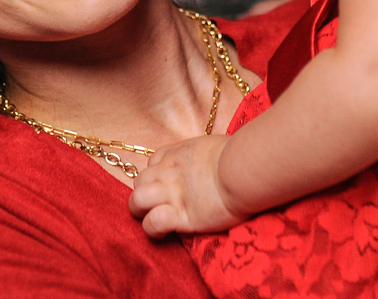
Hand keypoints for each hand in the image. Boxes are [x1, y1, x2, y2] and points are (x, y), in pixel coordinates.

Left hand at [128, 134, 245, 236]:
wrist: (241, 170)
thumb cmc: (237, 155)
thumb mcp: (213, 145)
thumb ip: (202, 155)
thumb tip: (211, 160)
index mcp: (176, 154)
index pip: (151, 163)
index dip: (156, 176)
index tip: (168, 184)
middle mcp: (168, 172)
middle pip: (139, 182)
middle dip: (145, 194)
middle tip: (161, 204)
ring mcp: (171, 194)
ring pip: (136, 201)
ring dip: (142, 212)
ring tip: (157, 219)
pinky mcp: (179, 216)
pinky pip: (151, 223)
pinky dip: (154, 229)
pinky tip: (166, 232)